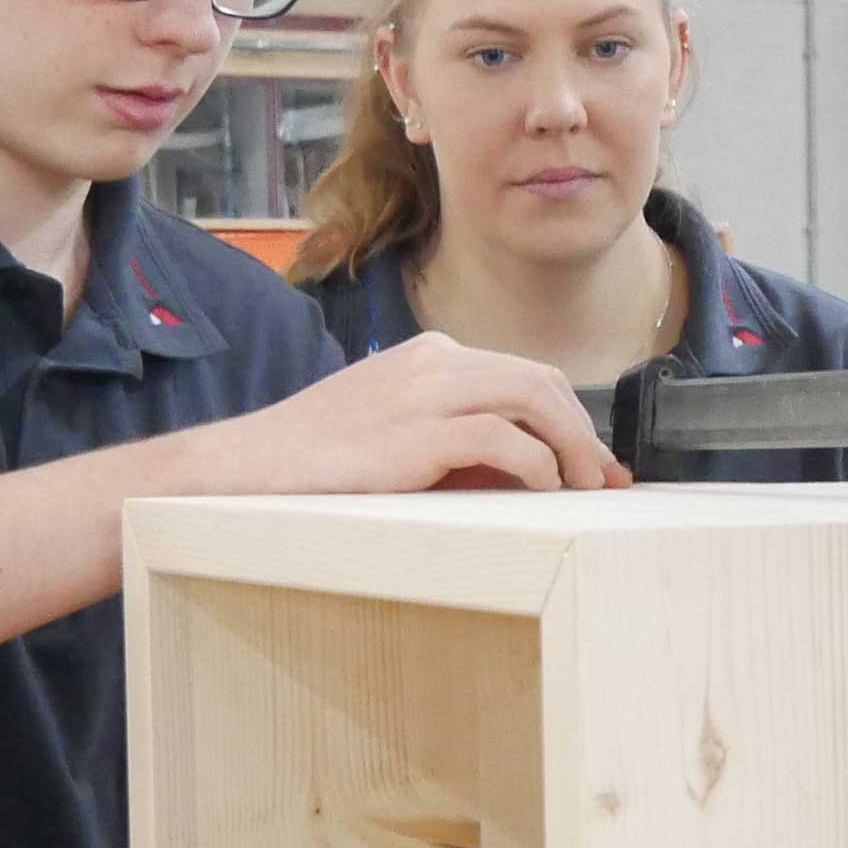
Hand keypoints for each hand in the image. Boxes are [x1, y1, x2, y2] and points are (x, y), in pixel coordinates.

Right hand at [189, 334, 628, 495]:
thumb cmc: (317, 465)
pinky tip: (540, 491)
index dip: (573, 420)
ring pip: (533, 398)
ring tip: (583, 489)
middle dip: (584, 432)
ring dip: (571, 446)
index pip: (525, 376)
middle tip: (605, 482)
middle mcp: (433, 362)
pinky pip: (501, 438)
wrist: (242, 468)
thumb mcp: (398, 443)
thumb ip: (459, 449)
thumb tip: (533, 478)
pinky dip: (534, 464)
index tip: (597, 467)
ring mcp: (422, 391)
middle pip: (541, 381)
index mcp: (431, 357)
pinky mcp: (412, 433)